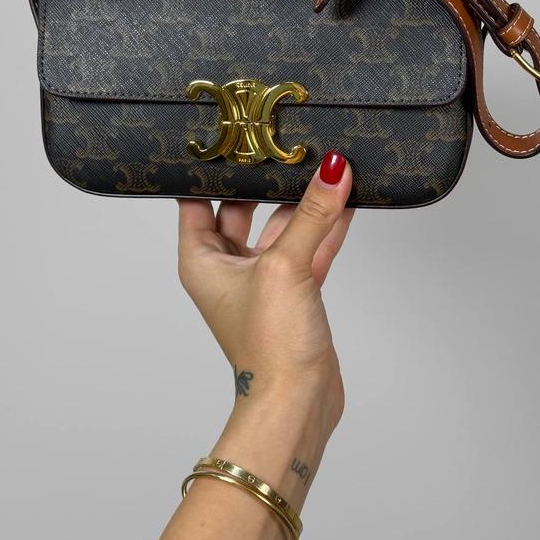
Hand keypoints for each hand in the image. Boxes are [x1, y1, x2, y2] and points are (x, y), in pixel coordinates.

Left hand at [176, 150, 353, 432]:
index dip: (208, 170)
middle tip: (279, 144)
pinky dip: (324, 227)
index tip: (228, 137)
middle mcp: (228, 267)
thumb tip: (331, 170)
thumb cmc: (268, 349)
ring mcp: (263, 279)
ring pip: (281, 228)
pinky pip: (308, 248)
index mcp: (201, 260)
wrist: (298, 402)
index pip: (195, 200)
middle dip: (262, 181)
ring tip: (322, 166)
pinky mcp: (294, 292)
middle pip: (241, 208)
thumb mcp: (285, 266)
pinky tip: (343, 201)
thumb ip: (311, 215)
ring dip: (302, 203)